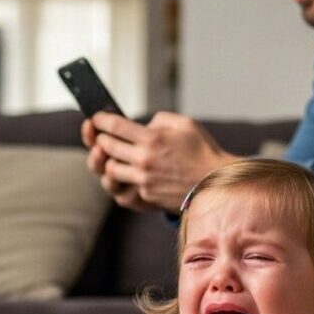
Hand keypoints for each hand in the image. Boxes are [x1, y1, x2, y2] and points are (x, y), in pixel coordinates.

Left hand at [81, 111, 240, 212]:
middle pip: (106, 147)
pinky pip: (127, 184)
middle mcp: (143, 159)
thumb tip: (144, 126)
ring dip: (111, 161)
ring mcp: (143, 179)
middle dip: (101, 139)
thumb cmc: (203, 151)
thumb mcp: (185, 124)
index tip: (96, 118)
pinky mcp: (146, 195)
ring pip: (110, 169)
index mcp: (152, 139)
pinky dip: (128, 177)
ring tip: (117, 156)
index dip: (101, 120)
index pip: (114, 125)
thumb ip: (160, 120)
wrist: (216, 183)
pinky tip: (135, 171)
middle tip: (103, 136)